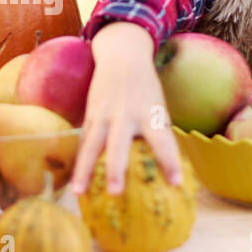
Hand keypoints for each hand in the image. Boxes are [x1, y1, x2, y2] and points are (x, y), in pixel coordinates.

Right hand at [69, 22, 183, 195]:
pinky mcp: (90, 116)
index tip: (176, 184)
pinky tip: (76, 184)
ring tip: (79, 193)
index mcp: (150, 113)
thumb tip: (168, 171)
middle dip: (116, 169)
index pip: (163, 140)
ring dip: (84, 170)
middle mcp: (125, 115)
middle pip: (119, 145)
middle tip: (116, 193)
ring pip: (92, 146)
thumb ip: (159, 134)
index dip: (169, 162)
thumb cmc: (147, 91)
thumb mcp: (159, 108)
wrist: (123, 57)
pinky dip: (79, 163)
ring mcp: (104, 115)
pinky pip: (84, 143)